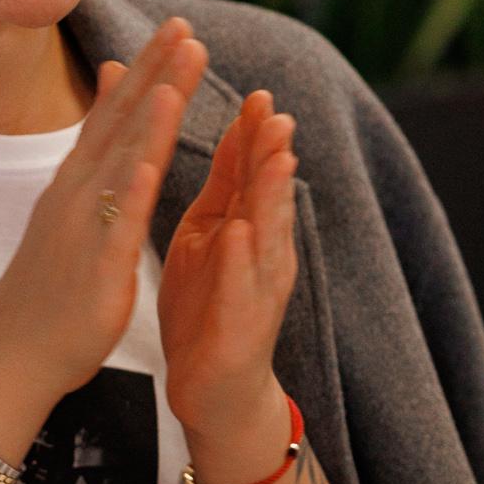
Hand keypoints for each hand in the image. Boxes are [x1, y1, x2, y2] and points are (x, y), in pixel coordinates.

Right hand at [0, 19, 208, 432]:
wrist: (11, 356)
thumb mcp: (68, 219)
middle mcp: (74, 194)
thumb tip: (100, 139)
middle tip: (186, 28)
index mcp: (74, 185)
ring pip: (121, 159)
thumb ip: (87, 172)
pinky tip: (151, 160)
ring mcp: (80, 226)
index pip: (113, 116)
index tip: (176, 30)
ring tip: (180, 69)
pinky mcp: (91, 266)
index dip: (146, 70)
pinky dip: (131, 188)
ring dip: (152, 112)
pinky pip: (113, 222)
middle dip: (156, 73)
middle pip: (120, 123)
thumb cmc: (45, 293)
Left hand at [159, 89, 299, 473]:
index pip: (253, 172)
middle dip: (273, 154)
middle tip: (275, 111)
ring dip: (271, 197)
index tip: (257, 92)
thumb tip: (238, 135)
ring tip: (275, 159)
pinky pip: (240, 287)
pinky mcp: (242, 324)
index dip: (255, 134)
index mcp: (245, 228)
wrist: (212, 390)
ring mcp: (257, 289)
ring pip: (268, 235)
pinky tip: (238, 233)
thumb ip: (224, 190)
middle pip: (269, 195)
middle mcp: (262, 254)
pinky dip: (239, 260)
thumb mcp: (211, 238)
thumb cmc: (209, 309)